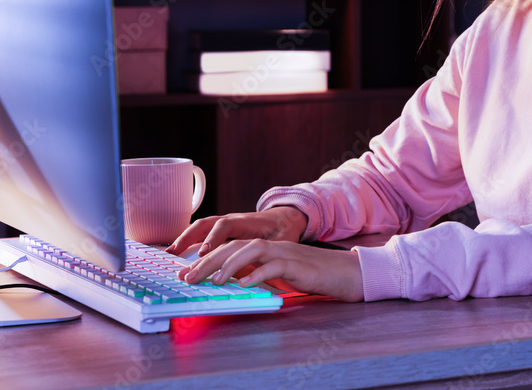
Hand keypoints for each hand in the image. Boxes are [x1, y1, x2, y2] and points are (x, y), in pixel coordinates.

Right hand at [166, 206, 308, 257]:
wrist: (285, 218)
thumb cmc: (283, 232)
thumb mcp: (280, 242)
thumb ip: (269, 252)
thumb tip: (259, 270)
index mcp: (246, 222)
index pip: (225, 226)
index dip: (213, 239)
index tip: (204, 253)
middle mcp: (232, 220)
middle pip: (206, 224)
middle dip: (188, 239)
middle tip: (175, 255)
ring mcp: (225, 223)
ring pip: (200, 227)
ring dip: (184, 239)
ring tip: (170, 253)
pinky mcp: (222, 229)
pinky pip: (202, 231)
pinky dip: (189, 240)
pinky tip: (178, 252)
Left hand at [177, 238, 364, 302]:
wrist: (346, 272)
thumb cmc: (313, 275)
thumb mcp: (279, 275)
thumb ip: (258, 273)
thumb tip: (233, 282)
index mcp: (266, 248)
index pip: (231, 248)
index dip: (207, 259)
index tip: (186, 273)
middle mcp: (273, 246)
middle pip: (235, 246)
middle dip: (208, 261)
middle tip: (188, 277)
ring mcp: (285, 253)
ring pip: (252, 250)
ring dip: (229, 264)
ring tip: (213, 280)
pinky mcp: (298, 264)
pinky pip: (275, 265)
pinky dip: (258, 274)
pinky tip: (244, 284)